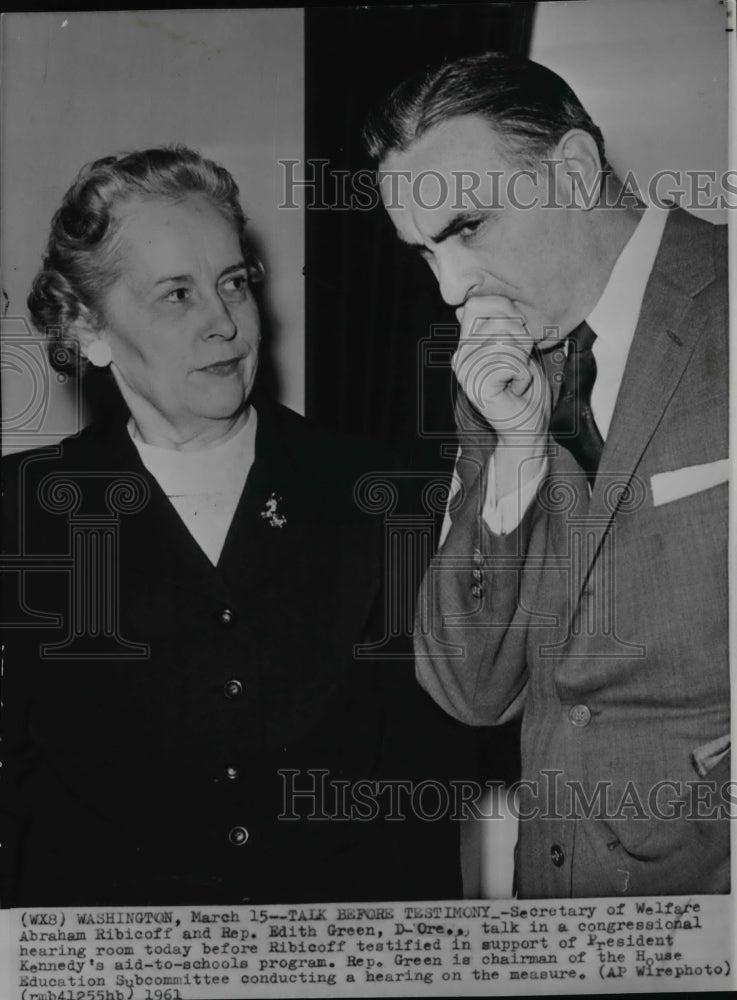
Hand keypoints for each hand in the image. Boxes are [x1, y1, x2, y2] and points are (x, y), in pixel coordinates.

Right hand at [453, 295, 550, 446]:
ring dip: (523, 359)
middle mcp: (460, 356)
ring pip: (506, 339)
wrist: (527, 425)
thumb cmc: (524, 387)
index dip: (505, 311)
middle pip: (497, 319)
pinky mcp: (477, 386)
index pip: (477, 304)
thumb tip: (464, 307)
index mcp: (465, 345)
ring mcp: (465, 372)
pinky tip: (514, 388)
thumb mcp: (513, 346)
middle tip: (519, 361)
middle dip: (520, 337)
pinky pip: (509, 360)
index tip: (516, 336)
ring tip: (516, 377)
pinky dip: (522, 374)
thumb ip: (495, 325)